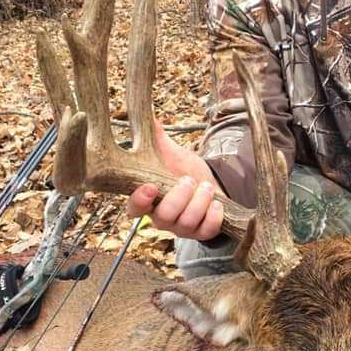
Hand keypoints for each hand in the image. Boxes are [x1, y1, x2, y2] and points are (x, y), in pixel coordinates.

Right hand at [126, 120, 223, 239]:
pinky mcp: (201, 233)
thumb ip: (158, 139)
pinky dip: (214, 216)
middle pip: (164, 217)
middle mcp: (161, 218)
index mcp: (148, 200)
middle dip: (180, 196)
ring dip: (200, 201)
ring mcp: (181, 228)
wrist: (209, 185)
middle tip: (189, 179)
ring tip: (206, 186)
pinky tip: (216, 203)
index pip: (134, 208)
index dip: (140, 200)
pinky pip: (206, 231)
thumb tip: (148, 117)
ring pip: (187, 222)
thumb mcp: (172, 154)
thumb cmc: (184, 171)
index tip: (150, 186)